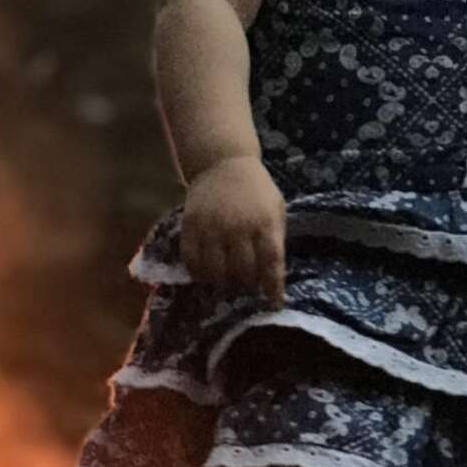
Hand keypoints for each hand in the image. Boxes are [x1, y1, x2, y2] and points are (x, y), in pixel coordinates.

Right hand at [182, 155, 285, 305]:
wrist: (222, 162)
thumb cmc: (255, 189)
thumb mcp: (275, 208)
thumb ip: (274, 238)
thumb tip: (271, 274)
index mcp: (265, 222)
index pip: (271, 263)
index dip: (273, 287)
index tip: (274, 304)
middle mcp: (238, 226)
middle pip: (242, 271)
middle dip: (246, 286)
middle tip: (245, 288)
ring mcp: (212, 226)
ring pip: (215, 270)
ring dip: (222, 283)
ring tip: (225, 282)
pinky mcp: (191, 225)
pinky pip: (192, 259)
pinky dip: (198, 273)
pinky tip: (205, 274)